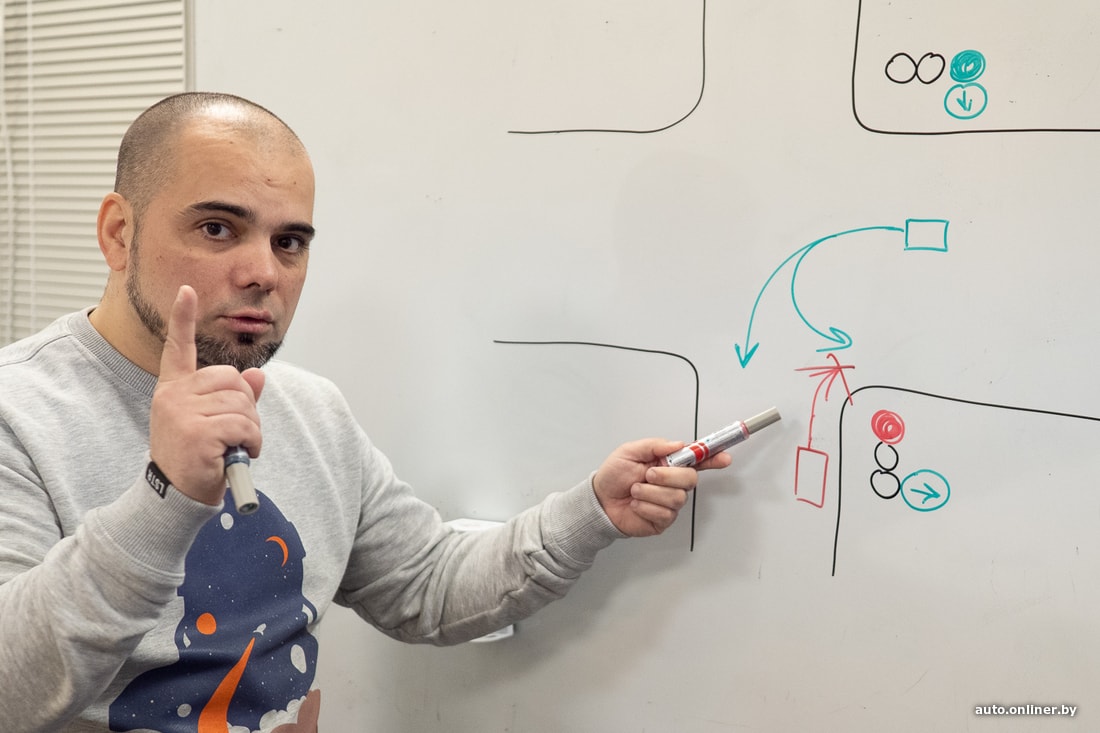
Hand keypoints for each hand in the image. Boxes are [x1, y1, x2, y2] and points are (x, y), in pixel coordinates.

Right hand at [149, 285, 265, 503]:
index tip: (188, 290)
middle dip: (246, 406)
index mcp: (175, 389)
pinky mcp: (197, 432)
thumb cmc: (196, 458)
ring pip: (242, 404)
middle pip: (232, 379)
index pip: (177, 348)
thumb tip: (257, 377)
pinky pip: (243, 425)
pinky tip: (238, 454)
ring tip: (235, 447)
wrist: (179, 495)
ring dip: (251, 429)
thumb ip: (235, 399)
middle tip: (237, 433)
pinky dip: (252, 442)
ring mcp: (182, 413)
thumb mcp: (213, 424)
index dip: (183, 318)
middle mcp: (174, 396)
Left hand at [592, 438, 731, 536]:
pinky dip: (645, 507)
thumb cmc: (613, 476)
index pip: (697, 460)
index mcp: (668, 464)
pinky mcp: (663, 520)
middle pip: (690, 479)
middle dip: (668, 476)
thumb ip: (655, 446)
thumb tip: (678, 444)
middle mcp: (672, 483)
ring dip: (650, 493)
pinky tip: (636, 505)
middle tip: (647, 475)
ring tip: (635, 491)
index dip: (713, 458)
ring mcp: (669, 503)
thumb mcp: (629, 452)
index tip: (724, 457)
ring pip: (676, 498)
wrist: (600, 501)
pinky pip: (664, 513)